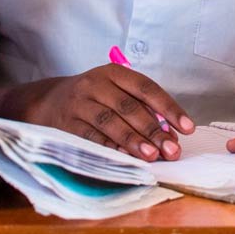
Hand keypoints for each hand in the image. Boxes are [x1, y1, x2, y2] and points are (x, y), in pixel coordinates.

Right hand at [15, 66, 194, 160]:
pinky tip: (126, 160)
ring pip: (110, 123)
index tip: (187, 127)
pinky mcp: (66, 125)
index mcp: (113, 72)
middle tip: (173, 149)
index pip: (146, 88)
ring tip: (153, 156)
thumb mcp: (114, 90)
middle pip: (130, 108)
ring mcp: (78, 105)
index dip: (169, 108)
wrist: (47, 102)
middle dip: (154, 130)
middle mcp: (95, 84)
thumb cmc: (94, 98)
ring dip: (134, 142)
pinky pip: (91, 139)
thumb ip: (140, 106)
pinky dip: (110, 150)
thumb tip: (169, 132)